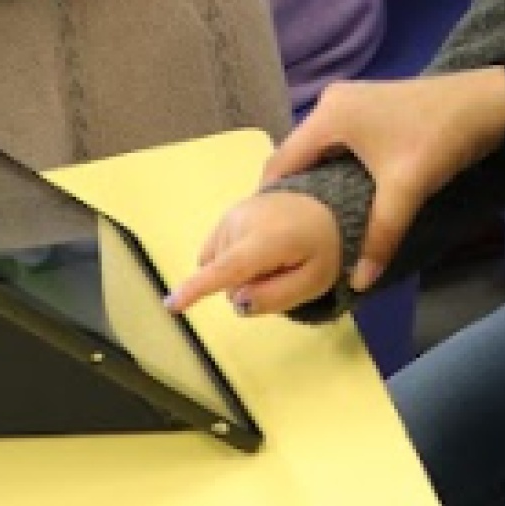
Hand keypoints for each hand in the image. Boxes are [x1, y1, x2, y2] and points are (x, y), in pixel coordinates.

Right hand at [167, 193, 342, 317]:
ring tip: (275, 258)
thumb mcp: (314, 281)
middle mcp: (241, 221)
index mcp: (265, 240)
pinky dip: (232, 256)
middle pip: (223, 275)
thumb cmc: (328, 246)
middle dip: (245, 284)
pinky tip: (259, 250)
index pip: (225, 269)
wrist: (334, 201)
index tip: (170, 304)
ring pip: (218, 261)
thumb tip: (237, 303)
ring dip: (240, 270)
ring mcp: (234, 212)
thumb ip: (276, 297)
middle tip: (282, 272)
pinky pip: (217, 246)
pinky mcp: (233, 209)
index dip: (197, 289)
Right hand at [262, 70, 504, 287]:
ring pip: (317, 147)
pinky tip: (341, 193)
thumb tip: (358, 282)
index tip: (266, 235)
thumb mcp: (405, 191)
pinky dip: (331, 165)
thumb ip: (379, 236)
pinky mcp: (368, 106)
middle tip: (288, 233)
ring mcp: (350, 100)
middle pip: (296, 154)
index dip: (270, 200)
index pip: (280, 163)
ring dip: (313, 179)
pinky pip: (335, 140)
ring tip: (311, 220)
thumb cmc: (438, 139)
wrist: (487, 102)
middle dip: (291, 193)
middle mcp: (331, 103)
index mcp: (329, 116)